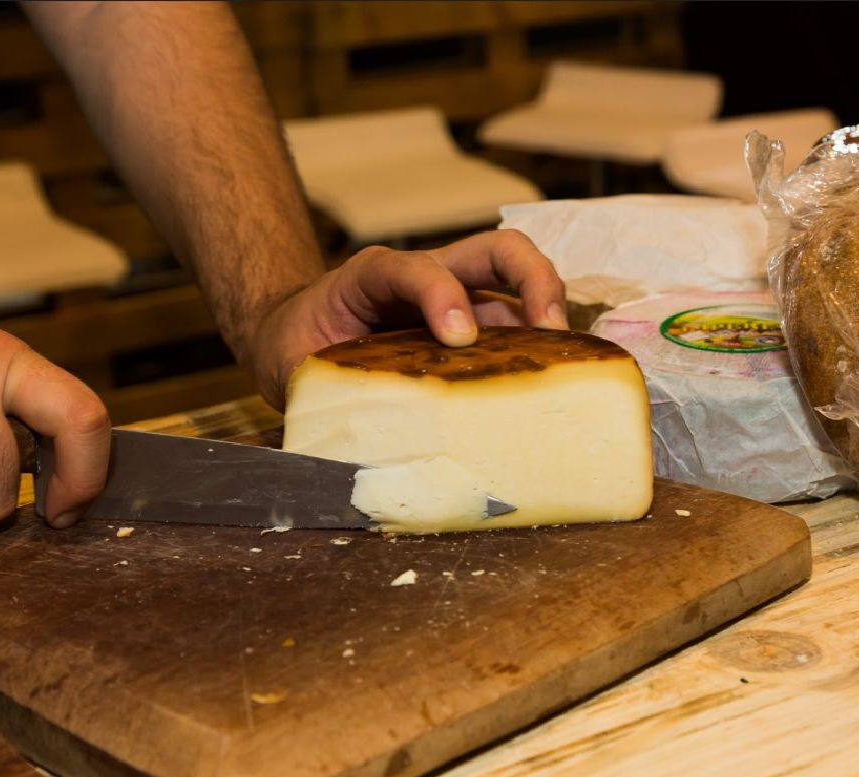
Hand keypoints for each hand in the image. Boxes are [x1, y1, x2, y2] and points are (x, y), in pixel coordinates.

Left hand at [249, 229, 568, 409]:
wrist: (294, 332)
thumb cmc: (296, 345)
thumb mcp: (291, 367)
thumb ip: (312, 392)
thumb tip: (342, 446)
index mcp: (372, 276)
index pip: (411, 268)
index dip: (440, 292)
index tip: (458, 338)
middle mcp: (426, 276)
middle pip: (497, 249)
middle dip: (533, 278)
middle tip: (550, 329)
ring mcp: (457, 297)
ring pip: (520, 280)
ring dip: (551, 311)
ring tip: (567, 361)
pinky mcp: (476, 325)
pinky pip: (519, 324)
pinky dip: (543, 346)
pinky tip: (554, 382)